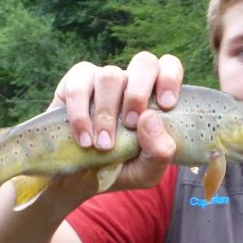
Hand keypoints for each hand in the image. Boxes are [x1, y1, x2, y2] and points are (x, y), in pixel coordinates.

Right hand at [49, 51, 182, 190]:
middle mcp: (130, 83)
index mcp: (154, 96)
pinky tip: (85, 140)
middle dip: (139, 93)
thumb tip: (150, 118)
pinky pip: (77, 87)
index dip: (169, 78)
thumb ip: (159, 151)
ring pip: (110, 75)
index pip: (169, 66)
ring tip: (104, 145)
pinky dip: (81, 114)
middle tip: (131, 124)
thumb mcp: (147, 171)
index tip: (166, 105)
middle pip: (144, 62)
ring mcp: (101, 81)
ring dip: (107, 113)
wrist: (80, 181)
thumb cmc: (121, 170)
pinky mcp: (73, 85)